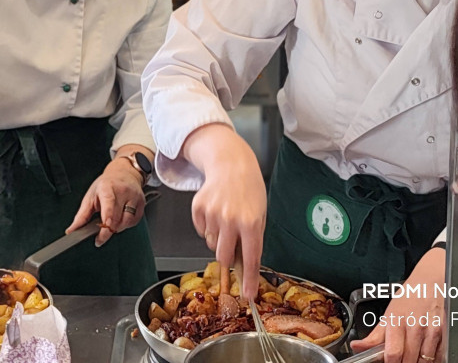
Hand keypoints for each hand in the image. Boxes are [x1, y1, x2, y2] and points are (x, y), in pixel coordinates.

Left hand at [66, 153, 146, 246]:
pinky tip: (121, 218)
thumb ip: (81, 215)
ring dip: (118, 228)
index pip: (108, 204)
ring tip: (111, 223)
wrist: (124, 173)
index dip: (107, 220)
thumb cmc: (105, 185)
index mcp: (107, 187)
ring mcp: (134, 196)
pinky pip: (134, 221)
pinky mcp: (142, 202)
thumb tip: (71, 230)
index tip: (101, 234)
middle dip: (108, 230)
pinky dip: (126, 225)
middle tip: (100, 235)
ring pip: (127, 222)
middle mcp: (122, 190)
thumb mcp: (90, 196)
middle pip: (117, 218)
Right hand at [182, 124, 267, 298]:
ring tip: (226, 217)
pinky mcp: (198, 208)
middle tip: (231, 242)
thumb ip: (252, 239)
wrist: (231, 163)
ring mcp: (212, 213)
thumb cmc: (249, 189)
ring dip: (218, 237)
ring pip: (211, 243)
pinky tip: (215, 210)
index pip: (250, 258)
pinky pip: (201, 230)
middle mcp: (230, 219)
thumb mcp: (259, 214)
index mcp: (250, 222)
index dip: (249, 279)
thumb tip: (243, 266)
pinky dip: (207, 226)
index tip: (248, 295)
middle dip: (226, 256)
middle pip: (222, 256)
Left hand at [352, 247, 446, 362]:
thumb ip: (374, 336)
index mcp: (396, 322)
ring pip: (426, 362)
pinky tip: (427, 351)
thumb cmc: (409, 298)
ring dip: (419, 362)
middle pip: (410, 361)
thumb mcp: (388, 314)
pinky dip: (434, 359)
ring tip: (414, 355)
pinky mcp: (446, 333)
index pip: (393, 354)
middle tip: (402, 358)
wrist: (431, 282)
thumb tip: (356, 347)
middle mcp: (415, 327)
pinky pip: (441, 357)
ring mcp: (432, 331)